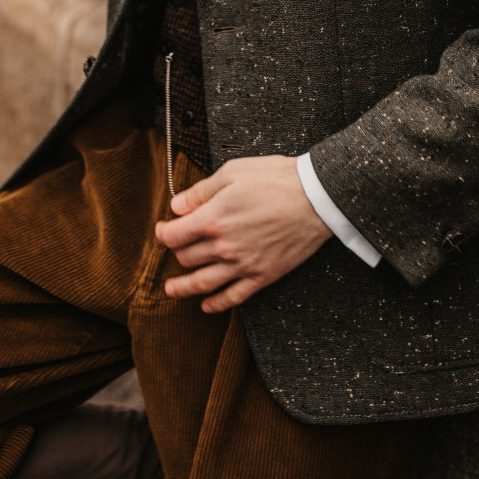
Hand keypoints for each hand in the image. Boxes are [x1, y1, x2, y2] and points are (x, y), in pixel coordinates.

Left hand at [154, 155, 331, 312]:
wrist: (315, 198)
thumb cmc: (275, 179)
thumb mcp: (232, 172)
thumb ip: (201, 191)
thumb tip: (177, 206)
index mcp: (213, 218)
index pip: (174, 235)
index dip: (163, 232)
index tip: (163, 229)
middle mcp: (224, 246)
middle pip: (187, 257)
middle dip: (177, 252)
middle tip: (177, 247)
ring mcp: (243, 264)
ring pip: (203, 283)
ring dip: (183, 288)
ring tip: (171, 290)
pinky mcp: (262, 276)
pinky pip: (233, 297)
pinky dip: (216, 304)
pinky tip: (207, 305)